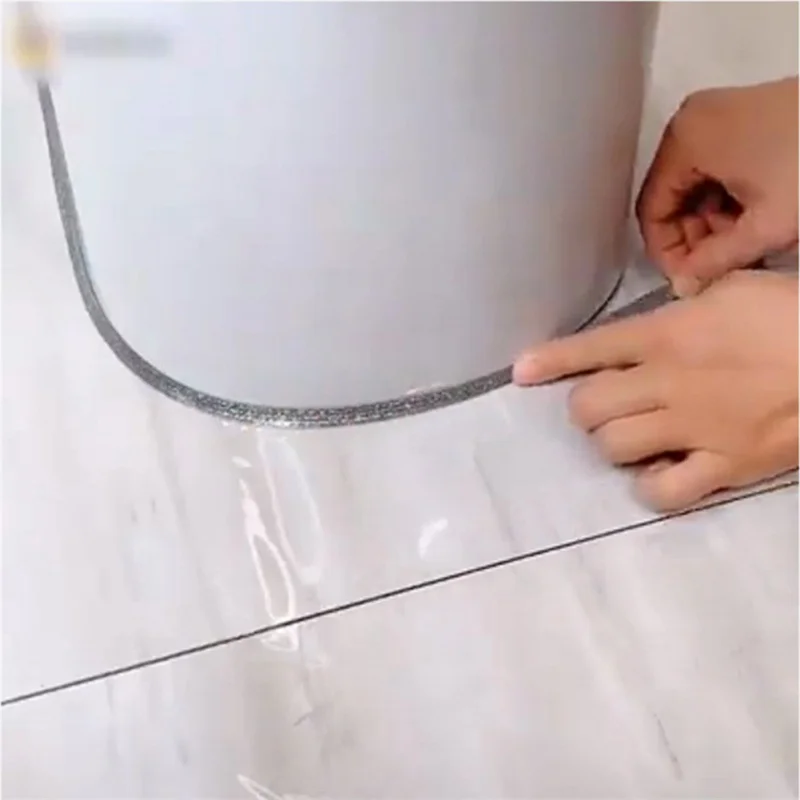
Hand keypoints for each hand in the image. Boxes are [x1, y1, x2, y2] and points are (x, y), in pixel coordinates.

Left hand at [513, 271, 797, 511]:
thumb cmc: (793, 316)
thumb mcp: (738, 287)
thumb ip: (693, 298)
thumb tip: (672, 302)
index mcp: (668, 335)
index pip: (592, 348)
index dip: (550, 361)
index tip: (521, 372)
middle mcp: (668, 383)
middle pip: (588, 407)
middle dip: (586, 407)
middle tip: (604, 405)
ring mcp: (693, 429)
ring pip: (613, 447)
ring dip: (612, 443)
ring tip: (632, 437)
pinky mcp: (722, 467)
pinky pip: (662, 493)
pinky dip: (651, 487)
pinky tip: (659, 473)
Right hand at [636, 77, 797, 295]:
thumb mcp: (765, 227)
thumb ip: (714, 263)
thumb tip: (683, 286)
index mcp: (686, 139)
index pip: (651, 210)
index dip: (667, 253)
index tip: (689, 280)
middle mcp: (693, 120)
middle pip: (672, 195)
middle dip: (694, 237)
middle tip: (721, 265)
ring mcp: (721, 112)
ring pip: (696, 183)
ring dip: (714, 221)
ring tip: (747, 243)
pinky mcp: (747, 114)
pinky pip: (718, 165)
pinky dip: (730, 197)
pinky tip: (757, 217)